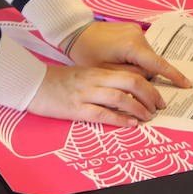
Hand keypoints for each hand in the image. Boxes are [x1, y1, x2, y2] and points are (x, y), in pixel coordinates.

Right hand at [27, 64, 164, 127]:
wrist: (32, 84)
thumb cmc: (58, 81)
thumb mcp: (84, 74)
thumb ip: (102, 78)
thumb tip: (124, 88)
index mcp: (98, 70)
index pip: (130, 70)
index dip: (148, 82)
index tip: (157, 92)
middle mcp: (95, 79)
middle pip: (131, 80)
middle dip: (150, 93)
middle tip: (160, 105)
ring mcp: (86, 93)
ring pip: (121, 97)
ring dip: (139, 107)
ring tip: (149, 116)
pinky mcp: (77, 108)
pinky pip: (103, 114)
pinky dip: (120, 119)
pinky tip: (131, 124)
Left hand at [67, 22, 191, 88]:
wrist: (75, 31)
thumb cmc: (87, 54)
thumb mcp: (107, 73)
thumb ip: (131, 78)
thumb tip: (148, 80)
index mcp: (132, 46)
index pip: (158, 64)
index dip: (173, 76)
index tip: (186, 84)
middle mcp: (137, 35)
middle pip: (151, 61)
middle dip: (146, 75)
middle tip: (133, 86)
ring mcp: (135, 29)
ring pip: (145, 55)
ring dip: (139, 65)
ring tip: (119, 68)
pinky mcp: (131, 28)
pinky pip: (139, 47)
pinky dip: (135, 56)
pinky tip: (119, 59)